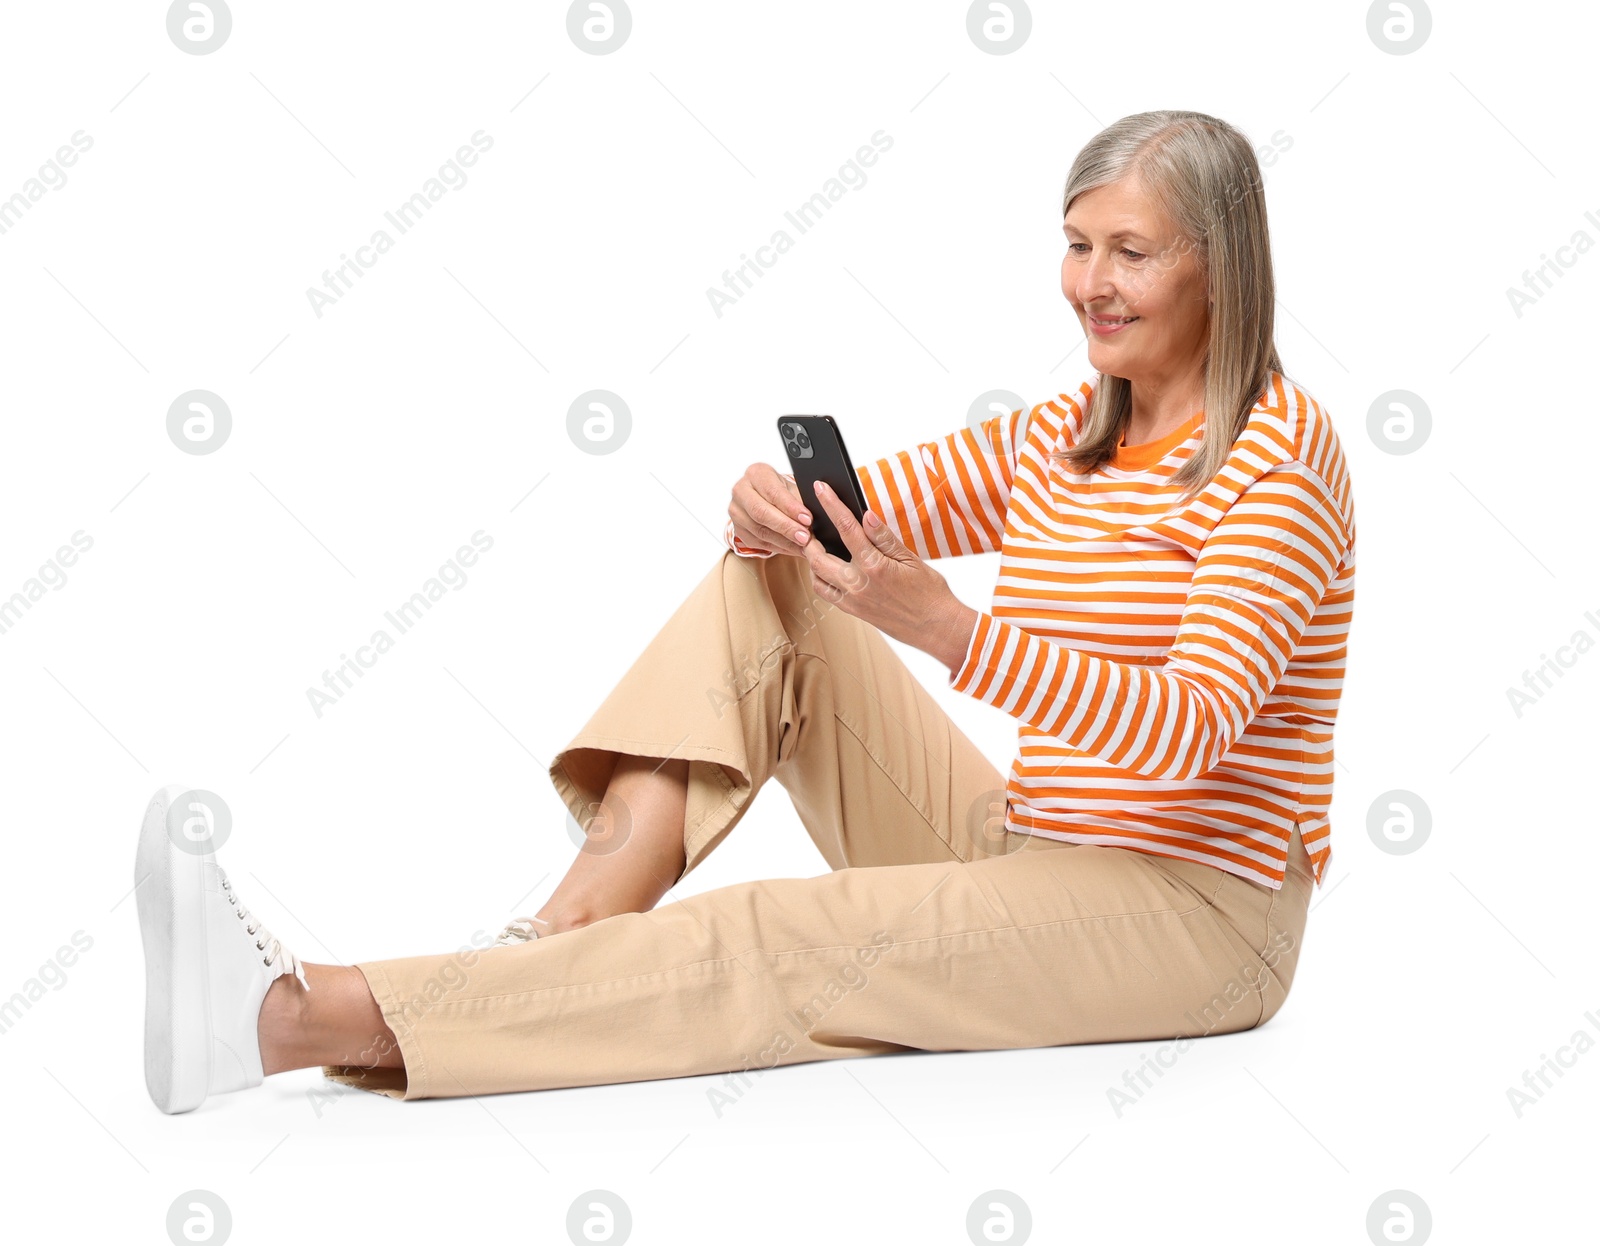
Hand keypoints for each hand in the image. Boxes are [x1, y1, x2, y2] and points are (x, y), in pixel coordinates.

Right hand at [728, 462, 810, 556]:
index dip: (790, 507)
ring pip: (760, 530)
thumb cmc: (782, 491)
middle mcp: (741, 490)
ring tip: (804, 546)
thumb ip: (802, 500)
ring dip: (785, 541)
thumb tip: (821, 512)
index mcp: (756, 473)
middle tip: (805, 537)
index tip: (807, 518)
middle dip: (786, 527)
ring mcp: (736, 511)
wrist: (767, 499)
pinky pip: (759, 543)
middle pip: (761, 512)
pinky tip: (794, 549)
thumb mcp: (793, 489)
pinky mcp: (738, 529)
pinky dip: (780, 548)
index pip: (772, 491)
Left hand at [802, 481, 978, 673]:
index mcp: (873, 566)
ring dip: (810, 557)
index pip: (846, 527)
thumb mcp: (910, 558)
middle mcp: (857, 584)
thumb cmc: (929, 593)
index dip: (831, 504)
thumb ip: (884, 537)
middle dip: (808, 535)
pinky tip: (824, 567)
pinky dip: (818, 577)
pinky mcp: (852, 610)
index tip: (820, 489)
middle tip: (806, 520)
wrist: (935, 626)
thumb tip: (866, 515)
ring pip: (816, 575)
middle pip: (818, 554)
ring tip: (812, 542)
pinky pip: (825, 593)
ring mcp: (852, 599)